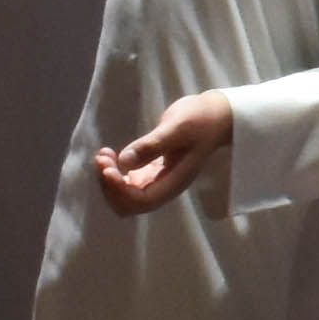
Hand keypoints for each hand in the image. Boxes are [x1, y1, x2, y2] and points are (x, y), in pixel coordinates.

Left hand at [85, 90, 236, 213]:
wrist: (216, 115)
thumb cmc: (201, 119)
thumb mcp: (178, 127)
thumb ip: (152, 145)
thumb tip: (123, 162)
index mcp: (174, 182)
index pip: (142, 200)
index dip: (120, 189)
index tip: (108, 167)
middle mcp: (164, 187)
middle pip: (129, 204)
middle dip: (110, 186)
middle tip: (102, 159)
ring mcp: (157, 180)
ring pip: (124, 196)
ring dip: (108, 180)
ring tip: (102, 156)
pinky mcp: (151, 171)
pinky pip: (126, 183)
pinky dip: (112, 173)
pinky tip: (108, 155)